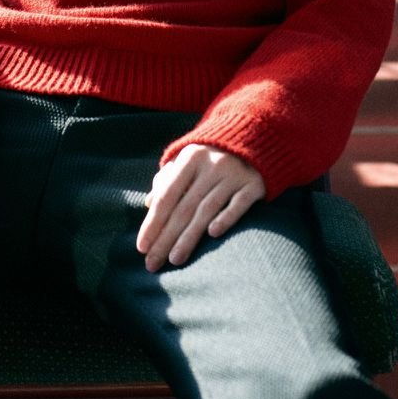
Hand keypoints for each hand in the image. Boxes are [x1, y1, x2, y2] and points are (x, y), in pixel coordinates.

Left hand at [136, 144, 264, 272]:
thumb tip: (149, 203)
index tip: (141, 247)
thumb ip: (168, 178)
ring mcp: (233, 174)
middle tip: (153, 263)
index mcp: (190, 157)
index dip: (153, 222)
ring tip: (175, 259)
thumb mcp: (189, 158)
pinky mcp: (254, 184)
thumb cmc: (214, 154)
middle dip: (166, 237)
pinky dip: (226, 217)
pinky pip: (238, 203)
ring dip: (189, 236)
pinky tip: (213, 234)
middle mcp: (210, 164)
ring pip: (207, 209)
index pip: (167, 195)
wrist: (255, 135)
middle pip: (184, 207)